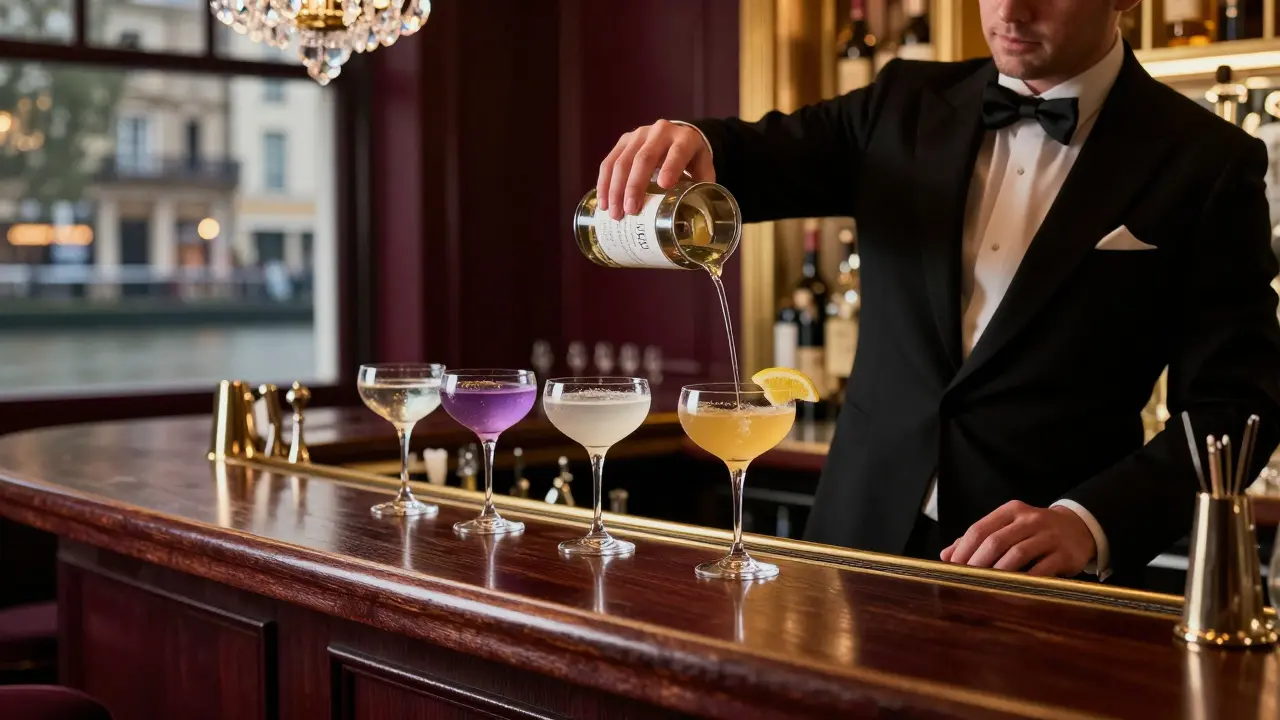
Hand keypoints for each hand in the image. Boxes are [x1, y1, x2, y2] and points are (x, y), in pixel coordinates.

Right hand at [596, 119, 714, 220]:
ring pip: (622, 161)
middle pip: (644, 158)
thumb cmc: (692, 161)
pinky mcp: (624, 140)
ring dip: (615, 189)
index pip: (677, 151)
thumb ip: (702, 190)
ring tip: (615, 213)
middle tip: (631, 211)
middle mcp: (661, 132)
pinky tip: (604, 202)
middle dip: (635, 186)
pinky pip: (609, 161)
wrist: (679, 138)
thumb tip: (697, 220)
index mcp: (685, 139)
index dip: (670, 167)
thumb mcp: (703, 171)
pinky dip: (604, 183)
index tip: (665, 186)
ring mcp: (639, 134)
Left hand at [940, 501, 1095, 576]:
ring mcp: (1049, 536)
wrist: (1080, 528)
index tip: (952, 566)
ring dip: (998, 572)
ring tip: (985, 586)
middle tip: (965, 579)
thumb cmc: (1035, 530)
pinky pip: (1042, 570)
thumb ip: (979, 538)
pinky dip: (1025, 581)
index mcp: (1011, 511)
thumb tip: (946, 555)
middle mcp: (1030, 519)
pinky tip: (1013, 590)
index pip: (980, 528)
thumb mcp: (1009, 526)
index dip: (963, 549)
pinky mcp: (1065, 554)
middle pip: (996, 541)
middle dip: (977, 563)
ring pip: (1017, 554)